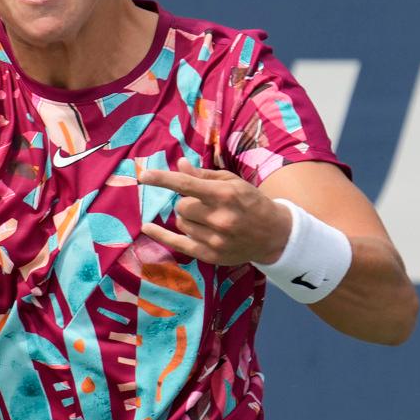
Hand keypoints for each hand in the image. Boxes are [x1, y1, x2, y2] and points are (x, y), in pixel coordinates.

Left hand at [138, 159, 291, 265]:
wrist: (275, 235)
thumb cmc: (251, 203)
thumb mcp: (232, 182)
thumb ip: (203, 175)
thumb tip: (178, 164)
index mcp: (224, 195)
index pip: (186, 184)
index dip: (162, 179)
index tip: (144, 175)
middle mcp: (219, 218)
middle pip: (181, 206)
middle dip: (187, 202)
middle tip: (203, 204)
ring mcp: (214, 240)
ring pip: (181, 223)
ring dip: (187, 218)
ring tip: (207, 219)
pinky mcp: (210, 255)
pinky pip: (177, 244)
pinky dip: (161, 235)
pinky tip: (148, 227)